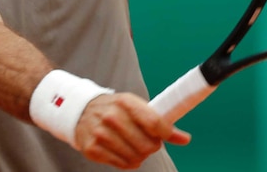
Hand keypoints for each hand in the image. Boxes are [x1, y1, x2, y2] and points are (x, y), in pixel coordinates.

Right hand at [74, 93, 190, 168]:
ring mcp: (100, 133)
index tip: (171, 136)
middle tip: (147, 141)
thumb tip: (184, 139)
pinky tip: (124, 152)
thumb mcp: (137, 107)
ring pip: (136, 157)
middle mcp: (111, 116)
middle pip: (147, 145)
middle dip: (152, 147)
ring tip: (134, 146)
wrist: (82, 111)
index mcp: (125, 102)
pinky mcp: (92, 149)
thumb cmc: (117, 110)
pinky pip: (122, 165)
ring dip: (140, 156)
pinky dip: (128, 162)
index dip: (167, 133)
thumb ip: (160, 122)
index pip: (154, 122)